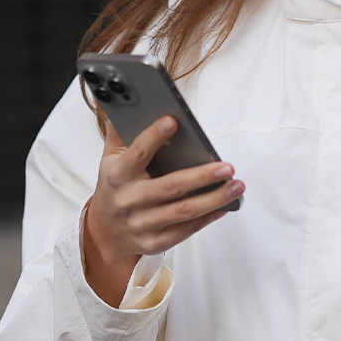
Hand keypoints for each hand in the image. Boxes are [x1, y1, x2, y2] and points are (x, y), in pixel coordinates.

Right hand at [83, 116, 243, 306]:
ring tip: (237, 185)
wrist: (103, 233)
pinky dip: (208, 218)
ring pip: (183, 211)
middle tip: (228, 166)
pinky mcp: (154, 242)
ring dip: (214, 199)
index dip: (154, 136)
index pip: (137, 153)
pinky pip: (186, 231)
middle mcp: (129, 201)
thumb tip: (129, 98)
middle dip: (201, 177)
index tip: (174, 121)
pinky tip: (226, 205)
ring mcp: (141, 224)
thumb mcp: (109, 159)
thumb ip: (120, 131)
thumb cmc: (114, 188)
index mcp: (117, 175)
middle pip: (170, 187)